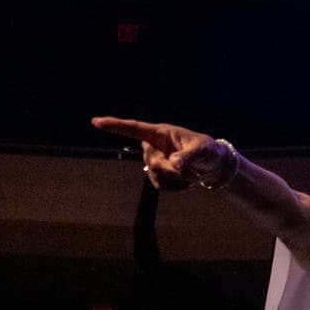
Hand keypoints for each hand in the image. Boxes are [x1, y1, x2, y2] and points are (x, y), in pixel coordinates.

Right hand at [91, 116, 232, 191]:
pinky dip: (176, 188)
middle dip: (171, 171)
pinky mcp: (158, 175)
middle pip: (151, 162)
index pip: (134, 129)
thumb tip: (175, 164)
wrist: (213, 164)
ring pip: (155, 176)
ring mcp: (154, 161)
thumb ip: (188, 156)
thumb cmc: (208, 150)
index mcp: (160, 133)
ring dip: (175, 180)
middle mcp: (153, 146)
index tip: (96, 122)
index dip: (115, 126)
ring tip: (191, 174)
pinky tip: (187, 182)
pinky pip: (161, 186)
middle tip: (190, 171)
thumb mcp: (203, 150)